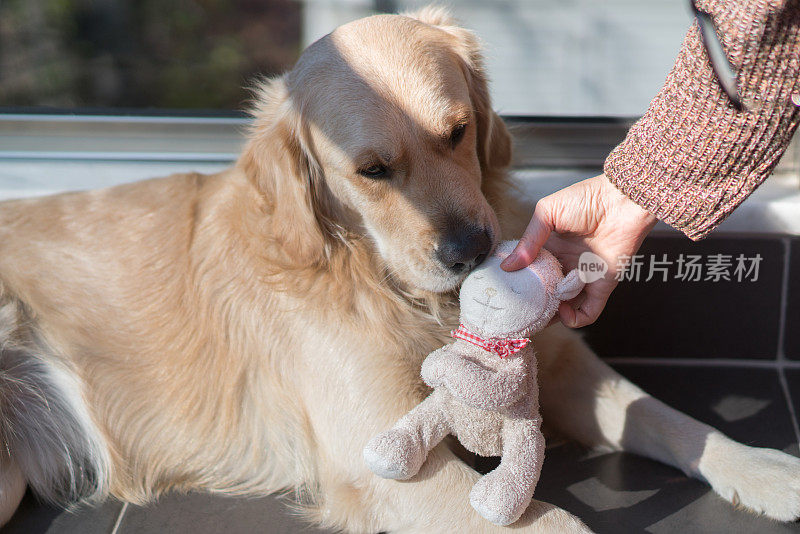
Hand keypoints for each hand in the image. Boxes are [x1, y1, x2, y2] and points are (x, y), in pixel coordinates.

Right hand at [501, 175, 656, 327]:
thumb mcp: (547, 213)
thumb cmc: (586, 199)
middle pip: (546, 293)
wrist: (622, 201)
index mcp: (552, 248)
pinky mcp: (602, 286)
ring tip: (539, 315)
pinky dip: (575, 319)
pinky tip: (563, 311)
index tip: (506, 291)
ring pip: (564, 307)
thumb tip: (508, 267)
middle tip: (518, 312)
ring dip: (552, 316)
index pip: (532, 272)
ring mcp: (583, 278)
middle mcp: (566, 265)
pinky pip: (588, 312)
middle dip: (533, 305)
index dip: (520, 283)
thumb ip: (528, 240)